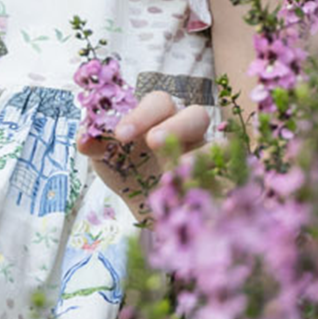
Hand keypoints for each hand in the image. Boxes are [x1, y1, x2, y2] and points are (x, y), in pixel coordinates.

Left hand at [76, 89, 211, 214]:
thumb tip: (84, 138)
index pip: (158, 102)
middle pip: (195, 113)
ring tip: (176, 170)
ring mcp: (210, 156)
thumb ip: (95, 146)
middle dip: (174, 125)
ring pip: (220, 144)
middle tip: (152, 142)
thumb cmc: (133, 177)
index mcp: (161, 120)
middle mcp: (190, 133)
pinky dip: (219, 177)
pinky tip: (196, 190)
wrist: (155, 215)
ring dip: (199, 153)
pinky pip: (233, 175)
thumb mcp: (108, 162)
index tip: (119, 136)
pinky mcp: (224, 181)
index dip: (140, 114)